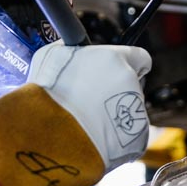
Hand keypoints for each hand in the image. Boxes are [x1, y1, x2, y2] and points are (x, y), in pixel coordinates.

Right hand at [28, 42, 152, 171]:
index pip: (140, 56)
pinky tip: (95, 137)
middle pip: (133, 85)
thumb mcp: (52, 55)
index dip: (129, 64)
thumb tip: (75, 48)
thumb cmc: (47, 95)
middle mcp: (130, 82)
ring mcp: (136, 111)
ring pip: (128, 111)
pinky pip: (128, 134)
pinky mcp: (137, 136)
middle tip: (93, 100)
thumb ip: (73, 49)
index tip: (119, 71)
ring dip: (114, 114)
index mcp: (114, 59)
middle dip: (117, 91)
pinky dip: (115, 137)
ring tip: (88, 122)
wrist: (49, 135)